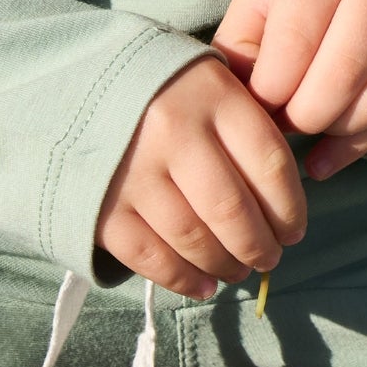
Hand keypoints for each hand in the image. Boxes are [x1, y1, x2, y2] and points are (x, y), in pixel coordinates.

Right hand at [96, 56, 306, 298]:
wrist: (71, 86)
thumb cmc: (162, 89)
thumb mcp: (210, 81)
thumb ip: (246, 123)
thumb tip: (284, 196)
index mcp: (210, 94)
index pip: (270, 162)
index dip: (290, 207)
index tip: (294, 228)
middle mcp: (173, 131)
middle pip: (233, 210)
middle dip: (260, 245)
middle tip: (269, 257)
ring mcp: (134, 171)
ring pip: (195, 239)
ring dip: (225, 265)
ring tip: (237, 270)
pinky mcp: (102, 207)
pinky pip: (151, 257)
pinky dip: (182, 279)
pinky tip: (202, 285)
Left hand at [213, 0, 366, 181]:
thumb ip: (241, 40)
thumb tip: (232, 106)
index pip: (292, 49)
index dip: (265, 93)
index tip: (254, 104)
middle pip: (335, 83)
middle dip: (297, 118)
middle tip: (278, 121)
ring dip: (327, 131)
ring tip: (304, 125)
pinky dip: (354, 147)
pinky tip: (323, 159)